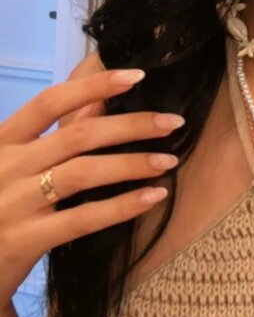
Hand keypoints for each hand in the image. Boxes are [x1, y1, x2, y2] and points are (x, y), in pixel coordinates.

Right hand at [0, 68, 183, 309]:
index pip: (49, 102)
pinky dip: (122, 206)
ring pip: (84, 172)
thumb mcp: (13, 165)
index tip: (137, 75)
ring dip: (133, 163)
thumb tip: (99, 100)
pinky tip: (153, 196)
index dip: (93, 85)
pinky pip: (82, 219)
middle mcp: (5, 167)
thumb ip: (51, 135)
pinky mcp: (25, 240)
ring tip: (169, 160)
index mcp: (1, 141)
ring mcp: (14, 204)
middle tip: (174, 122)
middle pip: (78, 135)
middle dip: (132, 125)